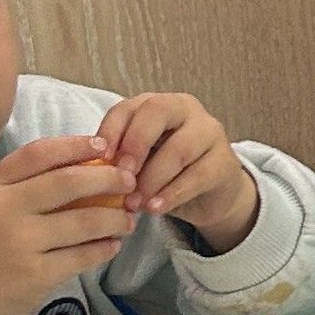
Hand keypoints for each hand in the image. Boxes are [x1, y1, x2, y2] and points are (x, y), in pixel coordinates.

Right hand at [0, 136, 132, 314]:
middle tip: (129, 183)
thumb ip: (19, 189)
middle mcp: (4, 209)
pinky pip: (83, 255)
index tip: (104, 147)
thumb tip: (79, 170)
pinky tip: (112, 244)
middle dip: (109, 179)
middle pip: (70, 182)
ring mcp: (21, 242)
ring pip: (85, 219)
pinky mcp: (37, 275)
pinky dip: (104, 248)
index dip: (76, 146)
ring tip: (127, 219)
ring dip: (115, 217)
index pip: (39, 153)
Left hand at [95, 92, 259, 252]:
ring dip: (151, 179)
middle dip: (134, 144)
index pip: (128, 107)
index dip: (111, 131)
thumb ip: (120, 159)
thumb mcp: (139, 162)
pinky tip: (155, 209)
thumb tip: (90, 171)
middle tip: (120, 177)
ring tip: (133, 204)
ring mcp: (210, 133)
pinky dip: (172, 194)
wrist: (210, 196)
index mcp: (158, 105)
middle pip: (157, 111)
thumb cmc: (166, 175)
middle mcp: (186, 109)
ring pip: (179, 148)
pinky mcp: (225, 162)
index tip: (100, 160)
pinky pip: (197, 176)